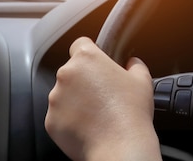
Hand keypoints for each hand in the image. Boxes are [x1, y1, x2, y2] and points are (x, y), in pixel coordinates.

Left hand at [44, 37, 160, 160]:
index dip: (91, 53)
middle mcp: (66, 75)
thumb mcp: (142, 80)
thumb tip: (131, 63)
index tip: (98, 65)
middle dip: (84, 79)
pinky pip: (60, 115)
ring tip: (97, 112)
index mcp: (87, 59)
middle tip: (103, 94)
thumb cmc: (131, 113)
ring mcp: (55, 99)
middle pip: (72, 70)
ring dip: (76, 99)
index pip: (81, 44)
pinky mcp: (51, 121)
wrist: (120, 147)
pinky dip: (70, 119)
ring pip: (64, 93)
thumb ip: (135, 64)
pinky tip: (89, 125)